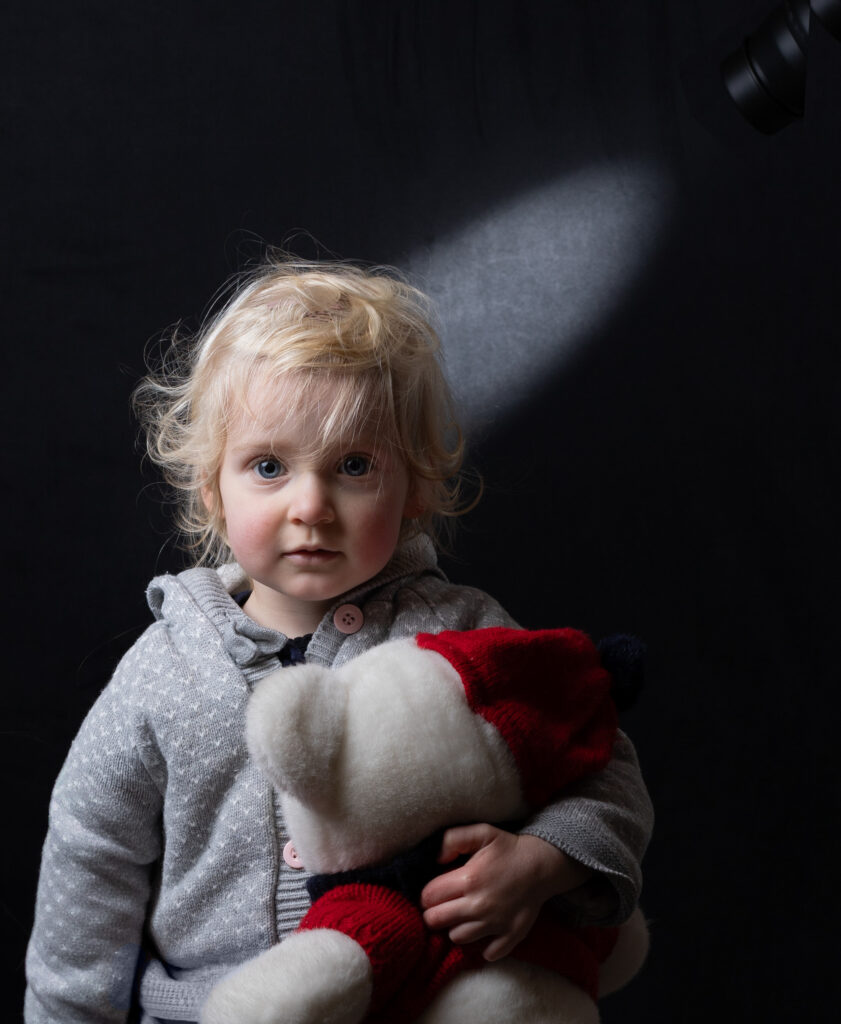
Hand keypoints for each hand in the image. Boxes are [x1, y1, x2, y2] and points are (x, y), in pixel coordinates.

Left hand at [419, 824, 591, 960]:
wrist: (543, 865)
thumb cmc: (509, 848)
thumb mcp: (481, 832)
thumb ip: (453, 839)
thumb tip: (436, 858)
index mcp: (469, 879)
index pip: (429, 897)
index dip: (427, 894)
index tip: (434, 892)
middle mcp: (479, 905)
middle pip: (436, 921)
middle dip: (433, 914)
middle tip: (443, 906)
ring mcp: (495, 924)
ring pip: (457, 938)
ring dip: (455, 928)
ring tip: (463, 916)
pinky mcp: (511, 936)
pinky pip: (488, 953)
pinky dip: (483, 947)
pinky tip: (484, 932)